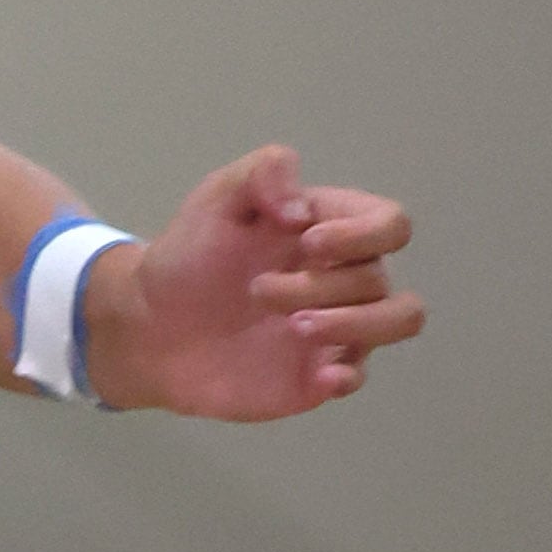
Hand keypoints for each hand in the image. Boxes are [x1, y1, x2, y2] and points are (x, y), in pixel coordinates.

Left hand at [87, 144, 422, 419]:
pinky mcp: (321, 373)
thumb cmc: (190, 255)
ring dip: (353, 324)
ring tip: (293, 326)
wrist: (154, 325)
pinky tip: (317, 373)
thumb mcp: (217, 198)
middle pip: (378, 278)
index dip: (363, 234)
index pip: (390, 223)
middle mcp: (342, 276)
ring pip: (396, 322)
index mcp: (325, 227)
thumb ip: (262, 175)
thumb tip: (303, 208)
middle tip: (258, 290)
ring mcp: (338, 327)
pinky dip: (348, 374)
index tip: (307, 242)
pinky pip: (361, 375)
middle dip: (321, 284)